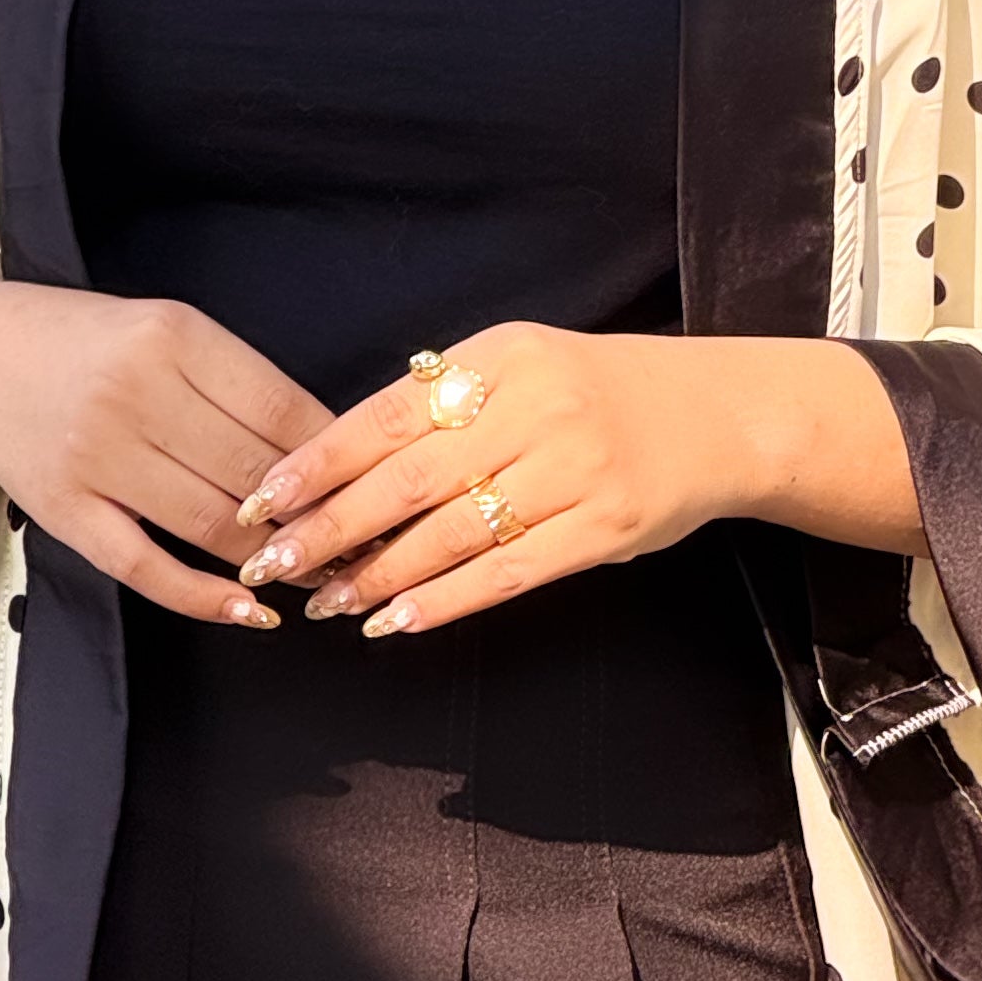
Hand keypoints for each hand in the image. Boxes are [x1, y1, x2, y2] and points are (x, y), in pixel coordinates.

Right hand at [0, 282, 329, 628]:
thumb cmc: (84, 344)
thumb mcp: (164, 332)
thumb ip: (235, 383)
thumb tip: (326, 451)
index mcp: (172, 336)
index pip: (281, 410)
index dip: (337, 461)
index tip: (374, 488)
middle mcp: (134, 394)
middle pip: (253, 475)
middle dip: (317, 519)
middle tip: (362, 545)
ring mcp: (95, 458)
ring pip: (211, 525)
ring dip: (273, 561)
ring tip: (318, 577)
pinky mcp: (65, 512)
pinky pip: (146, 568)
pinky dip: (204, 598)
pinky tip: (248, 611)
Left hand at [229, 325, 917, 637]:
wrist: (719, 415)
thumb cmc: (598, 390)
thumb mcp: (521, 363)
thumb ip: (443, 400)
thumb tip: (340, 454)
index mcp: (499, 358)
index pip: (386, 413)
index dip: (318, 461)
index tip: (262, 498)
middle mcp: (534, 408)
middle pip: (407, 478)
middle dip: (329, 527)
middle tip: (272, 562)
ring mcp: (572, 470)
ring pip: (451, 533)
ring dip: (378, 575)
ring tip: (325, 603)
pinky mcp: (602, 529)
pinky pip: (508, 573)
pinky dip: (446, 601)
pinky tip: (397, 622)